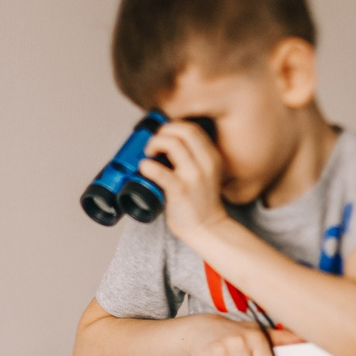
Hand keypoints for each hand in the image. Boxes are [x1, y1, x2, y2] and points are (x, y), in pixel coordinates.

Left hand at [137, 118, 230, 240]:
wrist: (207, 229)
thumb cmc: (202, 203)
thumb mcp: (205, 173)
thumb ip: (192, 159)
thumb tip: (165, 146)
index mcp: (211, 157)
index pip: (193, 128)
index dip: (173, 127)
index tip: (162, 135)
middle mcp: (205, 163)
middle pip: (184, 130)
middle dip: (163, 131)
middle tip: (153, 143)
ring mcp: (194, 176)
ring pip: (173, 144)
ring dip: (155, 143)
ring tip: (148, 154)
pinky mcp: (180, 191)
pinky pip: (160, 172)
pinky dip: (148, 166)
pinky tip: (144, 168)